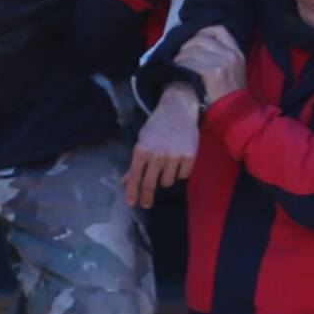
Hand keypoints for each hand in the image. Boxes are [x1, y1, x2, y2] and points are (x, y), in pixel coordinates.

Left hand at [124, 87, 201, 209]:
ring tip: (166, 165)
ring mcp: (174, 156)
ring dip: (165, 178)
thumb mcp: (142, 141)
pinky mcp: (190, 156)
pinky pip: (183, 176)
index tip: (131, 203)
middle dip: (146, 197)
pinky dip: (180, 172)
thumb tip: (124, 182)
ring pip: (167, 182)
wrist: (178, 109)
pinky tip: (179, 161)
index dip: (132, 192)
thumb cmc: (157, 126)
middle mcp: (157, 155)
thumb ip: (134, 163)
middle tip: (146, 204)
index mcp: (142, 151)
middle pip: (150, 184)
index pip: (135, 177)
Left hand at [177, 25, 248, 101]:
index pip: (219, 30)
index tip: (192, 42)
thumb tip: (199, 48)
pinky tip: (177, 72)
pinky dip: (180, 66)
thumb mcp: (234, 72)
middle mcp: (231, 54)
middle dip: (186, 46)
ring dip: (180, 58)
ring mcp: (223, 62)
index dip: (202, 32)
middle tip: (179, 56)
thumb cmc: (230, 97)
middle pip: (201, 39)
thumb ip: (222, 57)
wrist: (236, 115)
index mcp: (237, 52)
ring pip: (192, 51)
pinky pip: (190, 63)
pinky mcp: (213, 72)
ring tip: (176, 65)